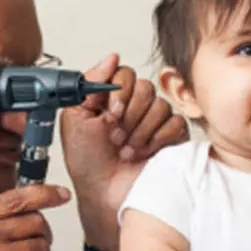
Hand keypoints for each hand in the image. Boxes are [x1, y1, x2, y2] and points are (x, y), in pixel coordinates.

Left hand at [60, 53, 188, 250]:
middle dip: (128, 116)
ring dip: (140, 132)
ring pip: (160, 106)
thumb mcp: (75, 118)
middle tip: (116, 137)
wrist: (104, 193)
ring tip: (127, 149)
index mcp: (111, 99)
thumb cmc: (87, 163)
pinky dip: (157, 140)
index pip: (125, 73)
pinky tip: (144, 152)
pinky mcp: (171, 138)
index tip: (109, 115)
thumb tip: (111, 57)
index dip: (119, 93)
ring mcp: (154, 122)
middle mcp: (134, 107)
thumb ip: (89, 83)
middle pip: (145, 88)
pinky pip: (175, 123)